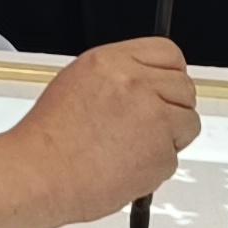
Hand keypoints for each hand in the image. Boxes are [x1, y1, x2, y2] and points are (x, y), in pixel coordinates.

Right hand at [16, 40, 198, 221]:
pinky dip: (156, 167)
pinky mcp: (160, 154)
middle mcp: (136, 84)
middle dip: (172, 108)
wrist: (39, 174)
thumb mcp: (78, 82)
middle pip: (184, 88)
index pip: (169, 53)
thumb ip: (118, 78)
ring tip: (133, 148)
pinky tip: (127, 166)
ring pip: (188, 123)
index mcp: (112, 62)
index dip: (170, 74)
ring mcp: (153, 118)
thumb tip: (146, 83)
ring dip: (170, 138)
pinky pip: (173, 158)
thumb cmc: (47, 138)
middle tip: (148, 126)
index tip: (166, 88)